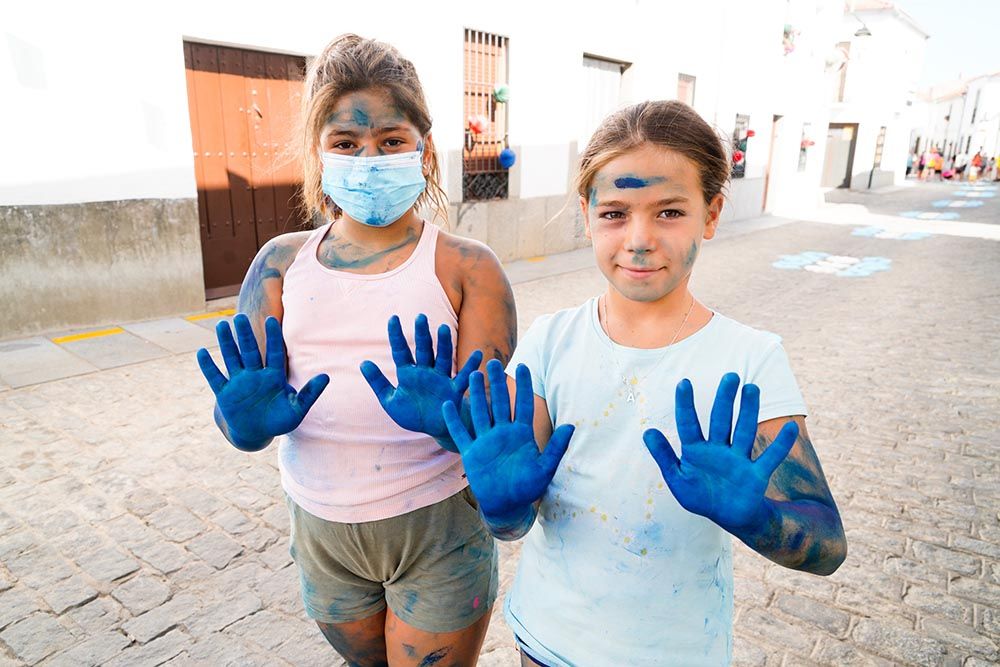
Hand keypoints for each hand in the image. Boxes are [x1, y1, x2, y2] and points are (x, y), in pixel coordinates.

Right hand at [197, 314, 328, 448]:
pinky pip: (215, 378)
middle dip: (246, 335)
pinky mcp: (225, 394)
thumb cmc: (279, 420)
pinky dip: (208, 367)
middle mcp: (255, 375)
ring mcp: (239, 383)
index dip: (272, 337)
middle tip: (241, 316)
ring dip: (227, 343)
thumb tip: (326, 377)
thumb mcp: (297, 409)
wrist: (257, 433)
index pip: (274, 352)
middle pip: (250, 351)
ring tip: (222, 325)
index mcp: (274, 376)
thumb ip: (310, 393)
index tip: (272, 320)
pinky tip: (201, 352)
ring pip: (232, 358)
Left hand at [360, 314, 481, 445]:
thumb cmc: (413, 415)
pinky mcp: (454, 390)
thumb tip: (363, 363)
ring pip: (442, 358)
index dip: (396, 335)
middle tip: (420, 317)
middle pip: (424, 349)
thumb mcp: (390, 401)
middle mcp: (425, 372)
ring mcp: (441, 379)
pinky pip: (463, 377)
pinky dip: (471, 367)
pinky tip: (478, 355)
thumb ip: (378, 382)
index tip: (393, 318)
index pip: (401, 350)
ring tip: (444, 329)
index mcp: (408, 373)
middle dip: (422, 334)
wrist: (434, 429)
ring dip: (443, 344)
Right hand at [442, 359, 573, 520]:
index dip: (524, 386)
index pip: (524, 405)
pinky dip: (454, 420)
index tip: (524, 366)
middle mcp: (503, 433)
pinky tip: (448, 404)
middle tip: (493, 363)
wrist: (506, 505)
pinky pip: (461, 433)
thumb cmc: (528, 488)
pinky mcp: (471, 452)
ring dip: (477, 395)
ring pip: (480, 412)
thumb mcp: (545, 468)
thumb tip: (572, 426)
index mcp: (522, 435)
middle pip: (500, 403)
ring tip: (475, 375)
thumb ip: (556, 447)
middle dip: (497, 383)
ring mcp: (486, 441)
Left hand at [643, 373, 797, 534]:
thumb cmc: (701, 496)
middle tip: (731, 376)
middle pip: (721, 420)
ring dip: (749, 411)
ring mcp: (739, 460)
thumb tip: (647, 431)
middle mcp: (719, 450)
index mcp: (696, 450)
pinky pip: (770, 458)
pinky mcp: (756, 474)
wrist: (729, 516)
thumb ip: (664, 456)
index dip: (685, 405)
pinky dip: (781, 444)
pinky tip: (791, 427)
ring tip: (752, 388)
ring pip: (744, 431)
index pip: (689, 424)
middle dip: (725, 399)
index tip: (683, 382)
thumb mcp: (677, 479)